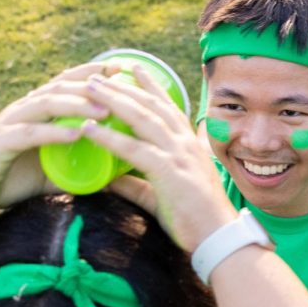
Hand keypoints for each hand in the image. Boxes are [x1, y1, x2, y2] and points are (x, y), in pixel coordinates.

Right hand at [0, 63, 113, 210]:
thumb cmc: (12, 177)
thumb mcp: (52, 173)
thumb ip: (79, 170)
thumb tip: (113, 178)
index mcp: (36, 110)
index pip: (66, 82)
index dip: (92, 72)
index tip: (121, 68)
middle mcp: (24, 109)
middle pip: (60, 87)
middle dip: (92, 83)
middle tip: (121, 82)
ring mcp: (11, 122)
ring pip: (46, 104)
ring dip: (77, 105)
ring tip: (105, 109)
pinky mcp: (0, 142)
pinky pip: (30, 133)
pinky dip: (54, 132)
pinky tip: (76, 133)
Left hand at [81, 67, 236, 252]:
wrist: (219, 238)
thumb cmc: (196, 220)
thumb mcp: (163, 196)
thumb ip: (137, 185)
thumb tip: (110, 180)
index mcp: (188, 145)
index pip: (167, 107)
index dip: (150, 86)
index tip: (133, 68)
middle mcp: (184, 143)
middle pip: (150, 105)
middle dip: (123, 87)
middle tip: (99, 74)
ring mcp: (178, 154)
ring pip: (141, 118)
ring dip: (113, 101)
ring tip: (90, 89)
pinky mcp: (168, 171)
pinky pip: (133, 149)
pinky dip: (109, 137)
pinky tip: (88, 129)